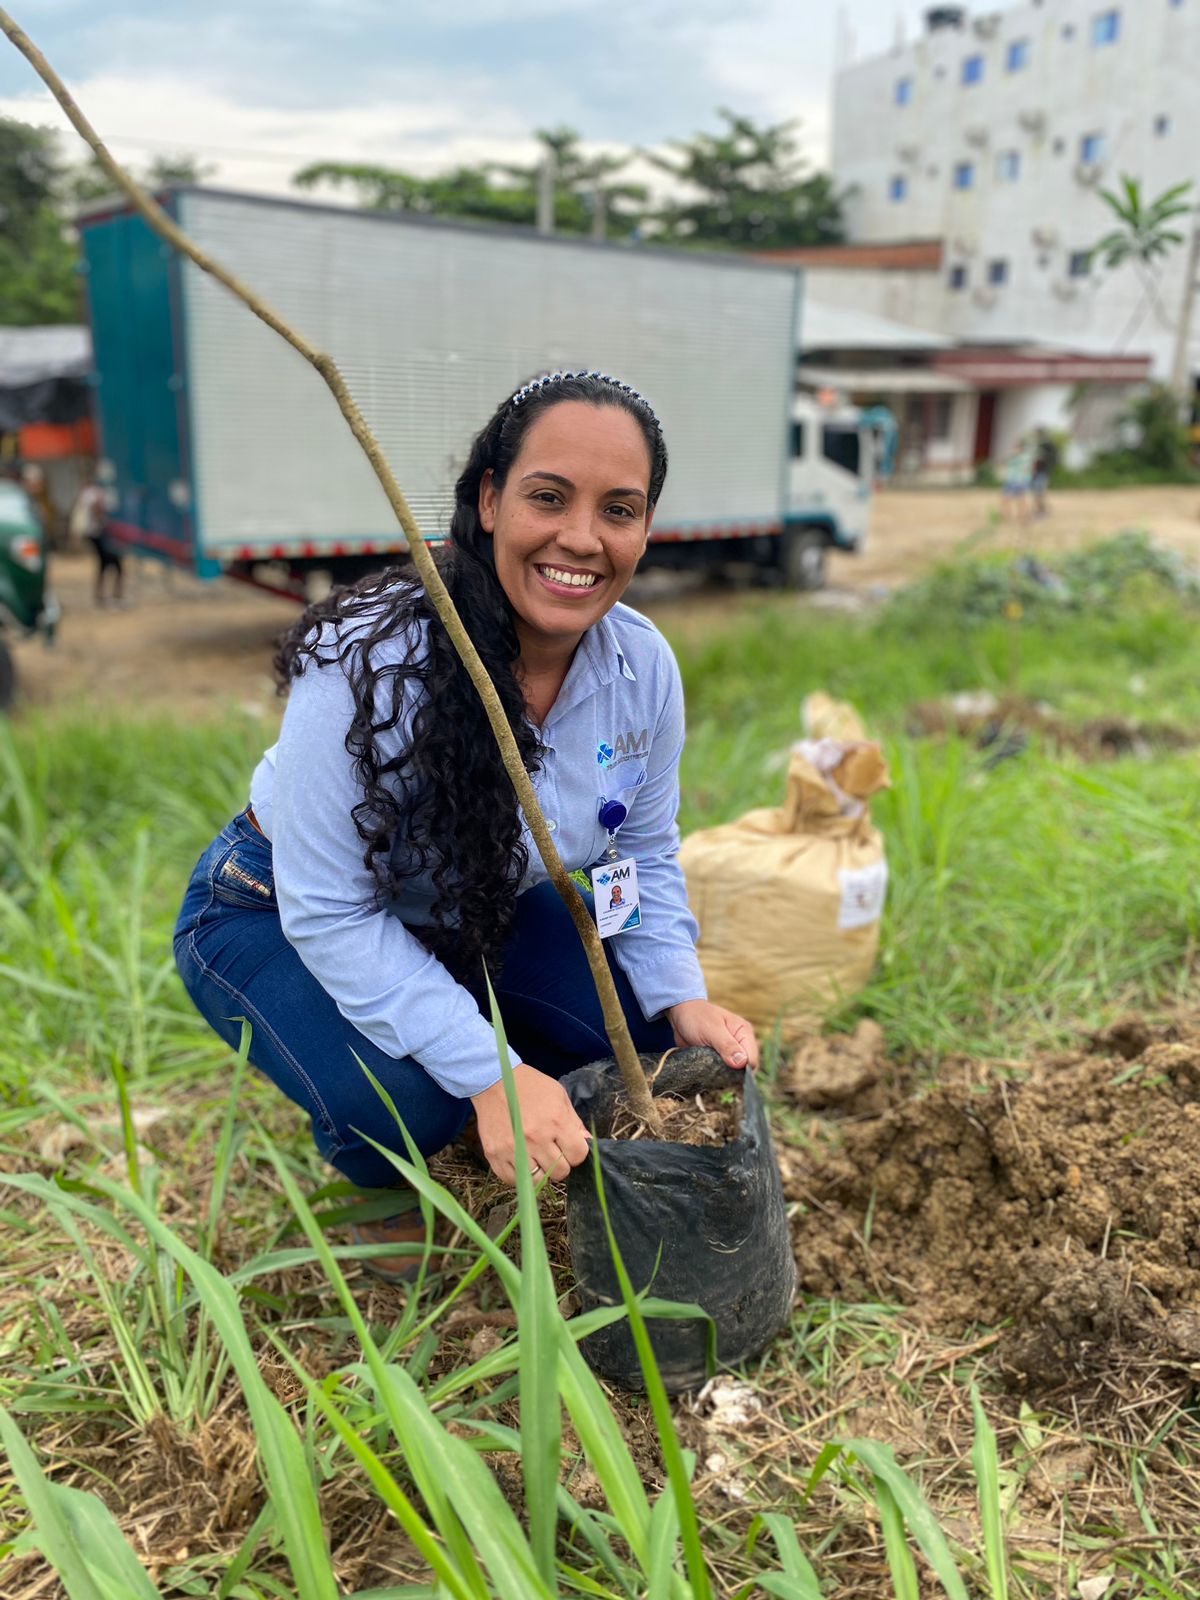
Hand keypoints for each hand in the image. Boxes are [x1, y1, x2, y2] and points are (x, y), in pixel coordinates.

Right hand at [469, 1064, 591, 1186]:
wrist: (494, 1081)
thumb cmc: (530, 1086)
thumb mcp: (559, 1096)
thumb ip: (575, 1122)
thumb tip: (588, 1143)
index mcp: (555, 1121)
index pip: (578, 1155)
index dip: (576, 1152)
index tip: (569, 1146)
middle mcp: (536, 1138)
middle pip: (561, 1172)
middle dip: (561, 1163)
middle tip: (552, 1151)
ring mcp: (514, 1149)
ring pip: (539, 1181)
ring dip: (541, 1171)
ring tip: (537, 1157)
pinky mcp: (495, 1155)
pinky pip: (513, 1180)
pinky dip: (520, 1175)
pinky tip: (522, 1161)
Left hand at [666, 1000, 758, 1071]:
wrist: (682, 1014)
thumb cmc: (697, 1017)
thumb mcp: (711, 1030)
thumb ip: (727, 1045)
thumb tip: (742, 1063)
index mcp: (744, 1033)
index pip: (751, 1059)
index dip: (741, 1070)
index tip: (724, 1071)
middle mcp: (741, 1043)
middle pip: (745, 1069)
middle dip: (731, 1075)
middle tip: (713, 1071)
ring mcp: (731, 1052)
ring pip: (734, 1073)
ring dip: (722, 1075)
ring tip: (709, 1070)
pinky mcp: (721, 1058)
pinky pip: (723, 1072)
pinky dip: (716, 1075)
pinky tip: (707, 1072)